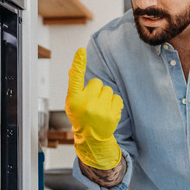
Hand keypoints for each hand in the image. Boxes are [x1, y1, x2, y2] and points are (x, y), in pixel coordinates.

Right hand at [64, 48, 122, 168]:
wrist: (92, 138)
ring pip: (107, 89)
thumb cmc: (80, 117)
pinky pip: (117, 97)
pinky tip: (107, 111)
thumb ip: (74, 86)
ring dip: (105, 96)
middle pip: (97, 82)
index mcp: (74, 99)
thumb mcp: (72, 103)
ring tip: (100, 108)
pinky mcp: (112, 113)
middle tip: (92, 102)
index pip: (75, 78)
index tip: (80, 51)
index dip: (78, 64)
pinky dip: (114, 103)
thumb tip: (72, 69)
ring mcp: (100, 109)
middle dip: (95, 89)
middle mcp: (86, 104)